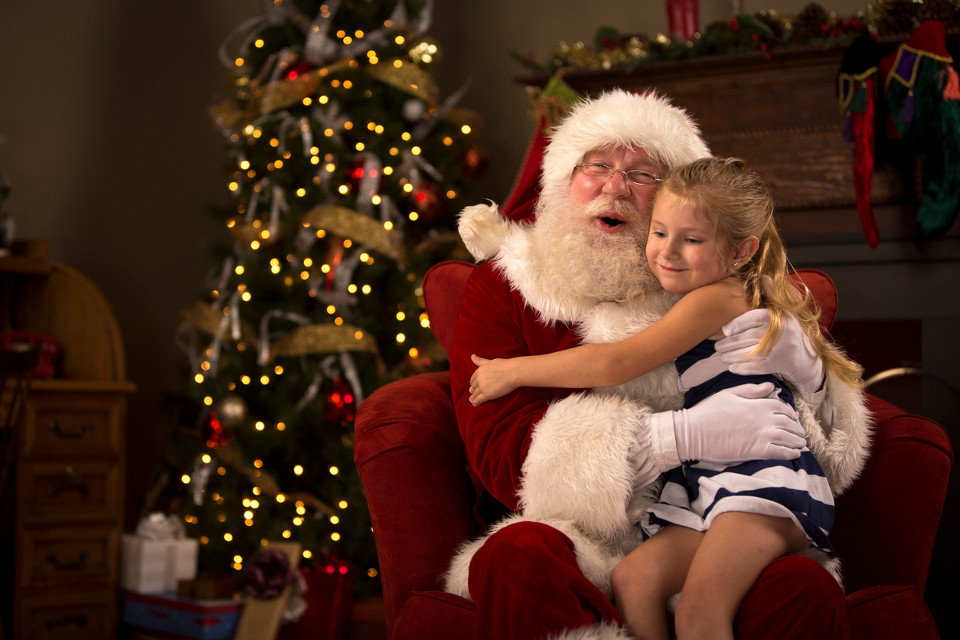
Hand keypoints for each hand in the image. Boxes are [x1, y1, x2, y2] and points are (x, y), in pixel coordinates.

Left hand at [469, 354, 517, 405]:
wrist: (512, 372)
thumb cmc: (504, 365)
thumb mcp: (490, 361)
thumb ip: (480, 361)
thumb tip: (472, 356)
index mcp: (479, 370)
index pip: (473, 378)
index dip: (473, 382)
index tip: (473, 385)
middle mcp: (479, 379)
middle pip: (474, 386)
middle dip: (473, 390)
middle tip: (471, 393)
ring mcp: (482, 387)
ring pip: (475, 394)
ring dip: (473, 397)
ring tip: (472, 400)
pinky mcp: (487, 394)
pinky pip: (479, 400)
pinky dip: (476, 402)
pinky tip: (474, 404)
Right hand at [673, 382, 804, 463]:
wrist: (694, 432)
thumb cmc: (708, 411)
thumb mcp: (729, 393)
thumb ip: (752, 390)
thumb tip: (771, 387)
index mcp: (756, 404)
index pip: (781, 407)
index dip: (790, 412)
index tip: (793, 417)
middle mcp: (762, 419)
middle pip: (788, 423)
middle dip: (796, 428)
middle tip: (800, 432)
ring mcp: (760, 436)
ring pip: (787, 438)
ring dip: (797, 441)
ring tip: (801, 444)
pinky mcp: (755, 451)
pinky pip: (780, 453)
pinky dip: (790, 454)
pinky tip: (795, 454)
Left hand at [716, 308, 823, 394]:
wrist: (809, 361)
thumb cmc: (787, 337)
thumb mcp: (781, 321)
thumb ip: (759, 317)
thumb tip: (727, 326)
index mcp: (780, 317)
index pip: (753, 317)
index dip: (736, 324)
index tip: (725, 331)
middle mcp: (782, 331)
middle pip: (748, 336)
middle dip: (729, 343)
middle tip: (718, 347)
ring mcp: (782, 348)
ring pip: (750, 352)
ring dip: (732, 356)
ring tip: (722, 357)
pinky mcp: (781, 364)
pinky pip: (757, 367)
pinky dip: (743, 368)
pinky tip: (732, 368)